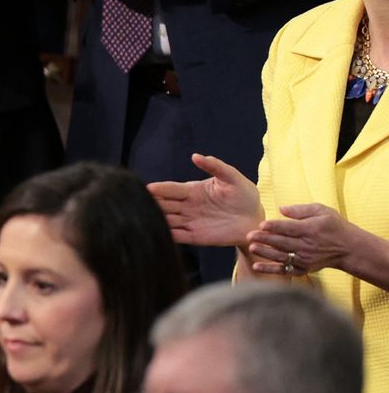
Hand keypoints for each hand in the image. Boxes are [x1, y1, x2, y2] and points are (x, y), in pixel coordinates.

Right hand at [148, 152, 262, 246]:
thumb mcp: (232, 177)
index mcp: (192, 191)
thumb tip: (195, 156)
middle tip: (138, 205)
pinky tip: (158, 235)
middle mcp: (186, 206)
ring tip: (144, 221)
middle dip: (152, 204)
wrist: (254, 219)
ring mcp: (189, 222)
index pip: (170, 189)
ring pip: (167, 220)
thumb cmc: (244, 195)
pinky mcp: (195, 236)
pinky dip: (168, 235)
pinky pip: (178, 236)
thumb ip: (215, 166)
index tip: (147, 188)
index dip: (159, 189)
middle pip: (164, 205)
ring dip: (157, 221)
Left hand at [246, 203, 364, 275]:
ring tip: (252, 247)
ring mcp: (305, 259)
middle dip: (265, 239)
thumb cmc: (333, 226)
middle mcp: (307, 246)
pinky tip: (256, 267)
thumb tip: (280, 209)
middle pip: (283, 243)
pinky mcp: (303, 269)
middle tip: (249, 236)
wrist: (348, 248)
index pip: (290, 228)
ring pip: (281, 256)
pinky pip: (284, 270)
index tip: (262, 224)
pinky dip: (270, 270)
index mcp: (310, 229)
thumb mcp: (322, 211)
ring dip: (265, 253)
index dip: (275, 226)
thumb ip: (301, 209)